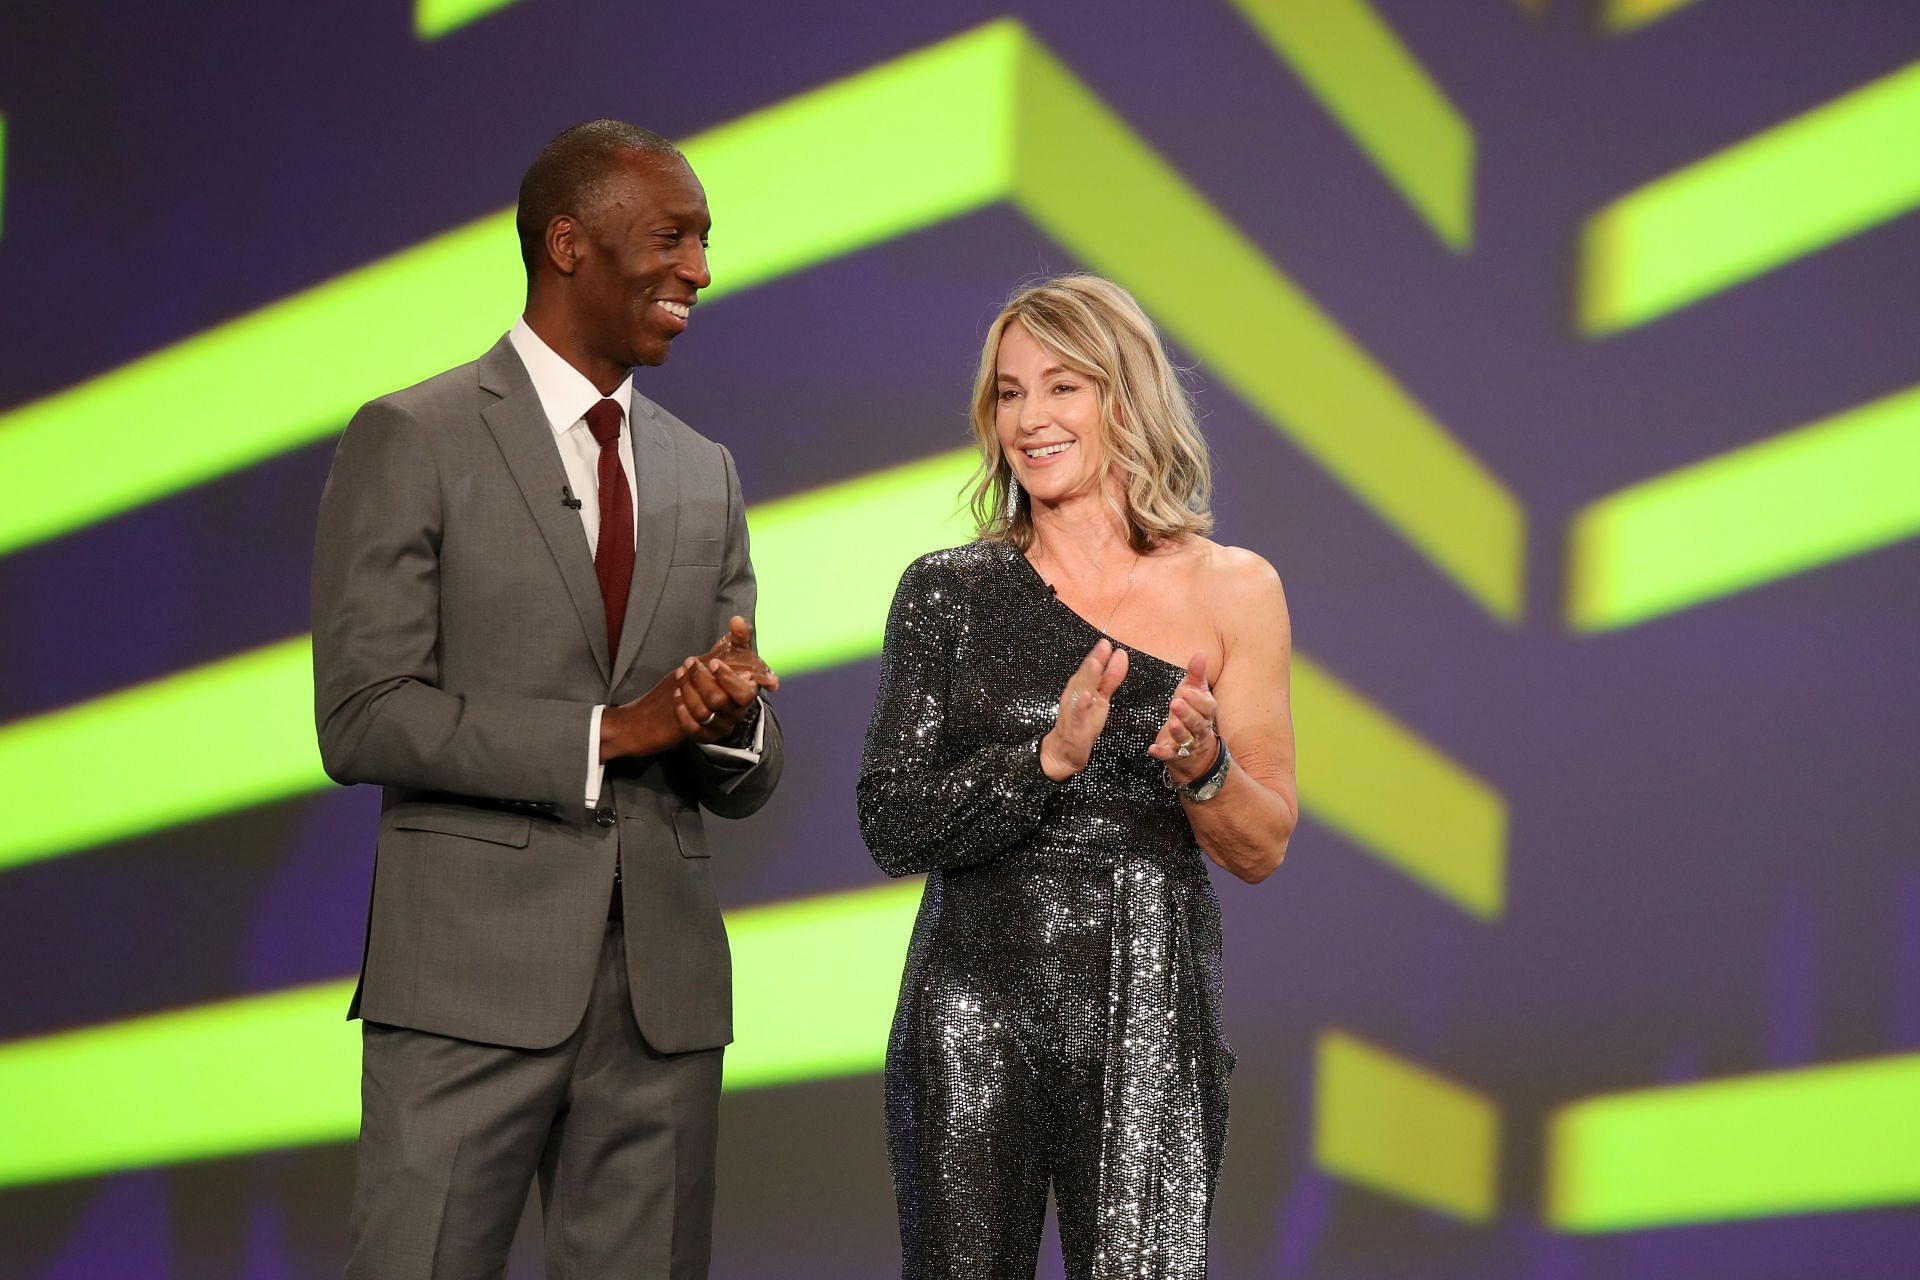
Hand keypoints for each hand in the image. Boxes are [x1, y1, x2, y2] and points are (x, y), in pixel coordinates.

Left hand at [599, 617, 776, 757]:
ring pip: (703, 713)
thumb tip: (737, 620)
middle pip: (719, 700)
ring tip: (681, 674)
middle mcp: (736, 714)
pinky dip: (682, 710)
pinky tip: (677, 695)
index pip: (744, 693)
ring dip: (688, 690)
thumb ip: (738, 638)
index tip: (713, 662)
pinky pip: (691, 728)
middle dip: (701, 679)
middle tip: (690, 662)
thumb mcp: (730, 655)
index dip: (728, 678)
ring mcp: (720, 727)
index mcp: (747, 694)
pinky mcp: (703, 737)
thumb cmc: (719, 674)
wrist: (704, 700)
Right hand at [1039, 639, 1128, 780]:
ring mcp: (1074, 710)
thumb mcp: (1101, 698)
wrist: (1065, 750)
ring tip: (1096, 663)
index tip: (1107, 643)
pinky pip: (1077, 714)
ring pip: (1080, 691)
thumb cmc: (1083, 722)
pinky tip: (1087, 695)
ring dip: (1087, 677)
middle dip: (1094, 661)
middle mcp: (1076, 696)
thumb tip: (1120, 656)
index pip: (1090, 668)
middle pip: (1085, 676)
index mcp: (1082, 687)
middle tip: (1103, 646)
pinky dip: (1081, 705)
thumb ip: (1111, 678)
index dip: (1098, 655)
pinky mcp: (1075, 727)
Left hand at [1147, 653, 1218, 785]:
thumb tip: (1202, 652)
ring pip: (1186, 738)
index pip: (1206, 706)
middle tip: (1175, 703)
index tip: (1186, 690)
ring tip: (1171, 723)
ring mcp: (1188, 744)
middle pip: (1197, 722)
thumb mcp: (1195, 693)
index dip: (1197, 700)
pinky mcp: (1175, 755)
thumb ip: (1197, 674)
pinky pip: (1169, 755)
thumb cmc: (1193, 714)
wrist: (1197, 751)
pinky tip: (1153, 749)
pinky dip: (1162, 752)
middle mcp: (1199, 729)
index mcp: (1205, 712)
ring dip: (1179, 731)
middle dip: (1187, 713)